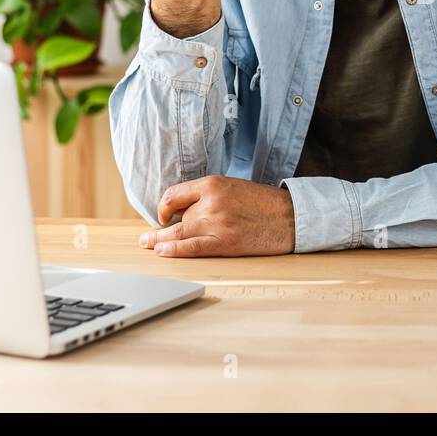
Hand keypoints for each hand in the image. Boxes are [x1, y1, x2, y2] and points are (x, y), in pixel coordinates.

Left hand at [138, 175, 295, 256]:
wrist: (290, 217)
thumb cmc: (263, 203)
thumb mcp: (233, 187)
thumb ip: (209, 196)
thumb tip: (185, 210)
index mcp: (213, 184)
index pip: (175, 194)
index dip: (164, 205)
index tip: (164, 214)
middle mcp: (211, 202)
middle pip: (176, 216)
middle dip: (160, 229)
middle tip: (146, 239)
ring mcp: (216, 223)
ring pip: (179, 233)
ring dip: (160, 241)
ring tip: (149, 246)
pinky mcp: (225, 242)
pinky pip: (192, 247)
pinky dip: (175, 250)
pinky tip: (162, 251)